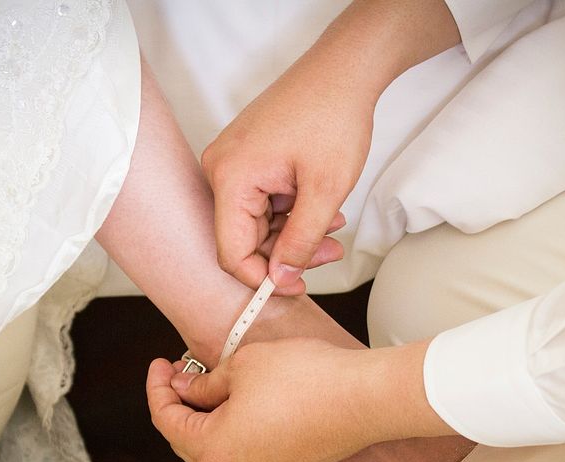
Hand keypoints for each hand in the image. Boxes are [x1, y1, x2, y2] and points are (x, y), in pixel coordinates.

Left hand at [146, 338, 453, 461]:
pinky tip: (242, 401)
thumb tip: (186, 387)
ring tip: (213, 381)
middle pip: (189, 440)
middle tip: (183, 371)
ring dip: (209, 417)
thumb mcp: (241, 366)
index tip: (161, 365)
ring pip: (219, 448)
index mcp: (214, 450)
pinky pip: (247, 453)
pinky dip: (236, 429)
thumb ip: (203, 381)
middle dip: (181, 404)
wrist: (363, 398)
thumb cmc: (306, 380)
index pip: (167, 420)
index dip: (158, 388)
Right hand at [201, 65, 373, 294]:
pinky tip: (321, 209)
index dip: (263, 278)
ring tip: (334, 229)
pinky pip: (262, 201)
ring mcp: (232, 162)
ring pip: (257, 222)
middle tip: (329, 253)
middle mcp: (221, 170)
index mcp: (231, 178)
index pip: (232, 252)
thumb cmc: (333, 118)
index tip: (296, 287)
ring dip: (294, 233)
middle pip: (245, 238)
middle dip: (288, 253)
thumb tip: (281, 280)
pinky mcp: (246, 158)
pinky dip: (291, 212)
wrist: (342, 71)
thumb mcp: (324, 191)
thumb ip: (301, 242)